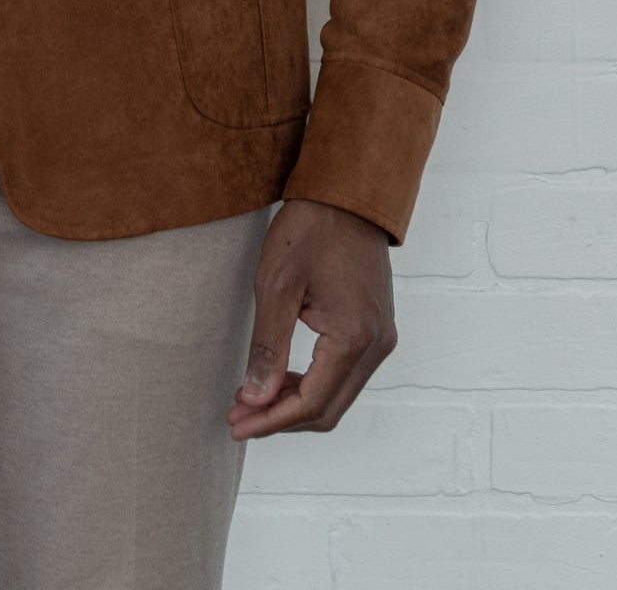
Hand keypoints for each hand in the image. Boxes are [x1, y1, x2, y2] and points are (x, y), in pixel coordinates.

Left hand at [229, 196, 395, 437]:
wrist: (348, 192)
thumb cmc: (311, 229)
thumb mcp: (277, 285)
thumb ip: (268, 347)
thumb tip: (256, 399)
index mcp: (354, 338)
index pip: (311, 403)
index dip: (271, 421)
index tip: (235, 424)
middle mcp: (376, 345)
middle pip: (327, 409)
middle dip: (280, 419)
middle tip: (237, 417)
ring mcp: (381, 337)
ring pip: (337, 394)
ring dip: (295, 403)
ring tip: (252, 399)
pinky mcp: (376, 328)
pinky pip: (345, 373)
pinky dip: (313, 383)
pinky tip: (281, 377)